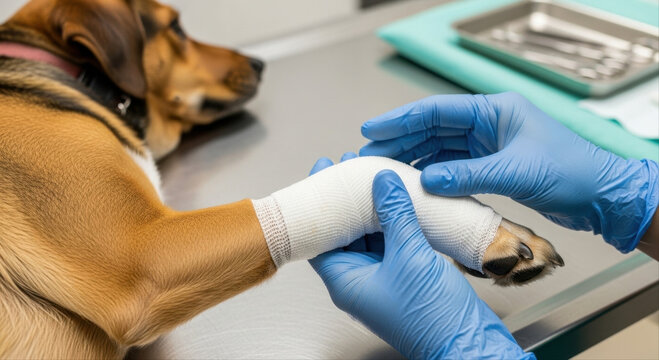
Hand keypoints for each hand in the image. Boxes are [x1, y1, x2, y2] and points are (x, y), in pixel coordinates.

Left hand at [309, 162, 531, 358]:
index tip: (322, 175)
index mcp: (346, 282)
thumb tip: (381, 181)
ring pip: (369, 237)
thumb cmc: (432, 317)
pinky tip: (398, 202)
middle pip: (343, 233)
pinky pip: (391, 244)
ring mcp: (381, 279)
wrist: (467, 342)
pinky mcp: (403, 277)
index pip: (320, 237)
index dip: (320, 205)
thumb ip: (395, 214)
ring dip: (371, 210)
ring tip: (373, 178)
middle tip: (348, 169)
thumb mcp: (410, 254)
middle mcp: (358, 281)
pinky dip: (392, 223)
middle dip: (347, 202)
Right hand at [360, 92, 657, 252]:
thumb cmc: (570, 173)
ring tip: (383, 168)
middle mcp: (488, 124)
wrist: (600, 196)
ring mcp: (488, 145)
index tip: (372, 129)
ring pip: (439, 148)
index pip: (437, 111)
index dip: (402, 119)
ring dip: (412, 157)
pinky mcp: (490, 165)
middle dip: (400, 139)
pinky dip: (432, 174)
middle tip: (369, 152)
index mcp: (495, 111)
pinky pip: (452, 166)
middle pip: (433, 128)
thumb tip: (426, 180)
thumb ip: (469, 175)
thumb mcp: (516, 173)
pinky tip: (413, 181)